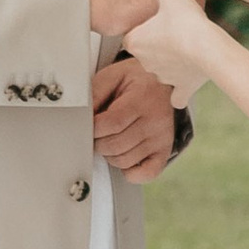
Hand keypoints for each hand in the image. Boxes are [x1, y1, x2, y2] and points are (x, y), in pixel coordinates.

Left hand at [91, 55, 180, 181]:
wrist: (165, 81)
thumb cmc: (135, 80)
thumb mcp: (114, 74)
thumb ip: (96, 91)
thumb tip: (83, 115)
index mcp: (142, 99)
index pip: (112, 123)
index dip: (93, 129)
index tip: (88, 124)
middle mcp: (156, 120)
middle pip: (116, 145)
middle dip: (98, 142)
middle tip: (97, 133)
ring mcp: (162, 138)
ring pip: (125, 161)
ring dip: (110, 155)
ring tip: (110, 140)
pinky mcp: (165, 151)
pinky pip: (146, 174)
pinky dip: (130, 172)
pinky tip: (124, 156)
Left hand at [121, 0, 223, 97]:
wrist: (207, 47)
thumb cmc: (186, 23)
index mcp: (136, 40)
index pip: (131, 33)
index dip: (143, 24)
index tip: (155, 19)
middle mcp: (145, 61)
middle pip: (147, 50)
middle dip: (158, 42)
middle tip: (174, 30)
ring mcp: (163, 75)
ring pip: (162, 69)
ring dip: (170, 61)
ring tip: (185, 49)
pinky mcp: (181, 86)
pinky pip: (177, 94)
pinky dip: (179, 92)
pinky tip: (182, 88)